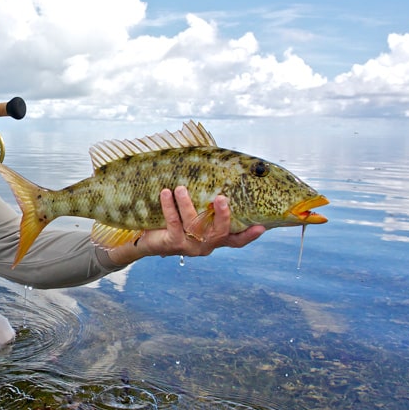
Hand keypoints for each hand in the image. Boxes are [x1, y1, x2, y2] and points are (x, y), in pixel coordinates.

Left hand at [106, 186, 264, 265]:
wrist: (146, 238)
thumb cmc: (175, 218)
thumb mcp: (193, 208)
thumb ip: (206, 196)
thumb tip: (217, 162)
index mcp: (216, 237)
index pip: (237, 239)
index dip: (250, 235)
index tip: (262, 226)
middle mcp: (207, 244)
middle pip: (221, 233)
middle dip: (222, 216)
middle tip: (221, 198)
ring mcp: (190, 246)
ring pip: (194, 226)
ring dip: (187, 204)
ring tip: (180, 187)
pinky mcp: (172, 244)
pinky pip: (173, 223)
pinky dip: (169, 206)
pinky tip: (165, 192)